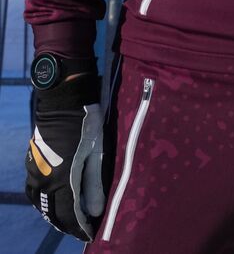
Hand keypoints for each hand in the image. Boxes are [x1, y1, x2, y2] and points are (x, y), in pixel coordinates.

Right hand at [25, 74, 104, 240]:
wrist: (63, 104)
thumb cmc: (85, 127)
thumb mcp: (96, 155)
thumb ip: (95, 184)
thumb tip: (97, 211)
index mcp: (60, 180)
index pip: (68, 213)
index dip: (79, 226)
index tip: (89, 234)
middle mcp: (43, 181)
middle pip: (52, 212)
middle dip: (67, 223)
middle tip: (82, 229)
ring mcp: (34, 173)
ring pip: (41, 202)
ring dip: (54, 213)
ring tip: (70, 219)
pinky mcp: (31, 164)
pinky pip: (35, 191)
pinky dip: (45, 201)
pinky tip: (56, 199)